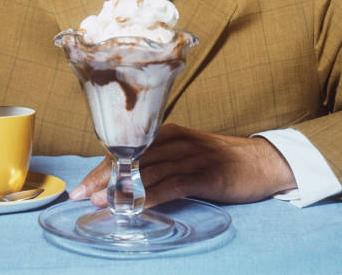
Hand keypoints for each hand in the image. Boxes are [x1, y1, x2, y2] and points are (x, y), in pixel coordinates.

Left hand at [70, 123, 296, 207]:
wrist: (260, 162)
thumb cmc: (218, 160)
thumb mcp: (186, 153)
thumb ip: (160, 161)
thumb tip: (126, 180)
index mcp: (168, 133)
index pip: (126, 149)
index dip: (102, 167)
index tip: (82, 184)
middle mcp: (175, 141)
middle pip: (131, 159)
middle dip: (104, 178)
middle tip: (81, 195)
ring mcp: (190, 156)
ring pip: (148, 171)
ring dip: (123, 188)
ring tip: (101, 202)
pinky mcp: (205, 174)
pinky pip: (173, 185)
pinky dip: (152, 196)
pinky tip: (136, 207)